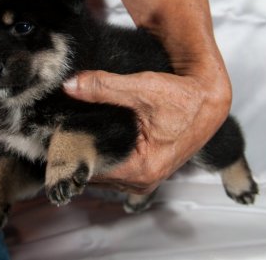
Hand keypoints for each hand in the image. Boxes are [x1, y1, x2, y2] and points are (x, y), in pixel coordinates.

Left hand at [63, 68, 230, 193]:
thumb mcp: (142, 88)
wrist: (207, 100)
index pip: (92, 168)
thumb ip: (104, 86)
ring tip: (79, 139)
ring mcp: (147, 180)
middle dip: (80, 155)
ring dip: (92, 159)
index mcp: (143, 168)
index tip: (59, 136)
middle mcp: (144, 180)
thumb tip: (72, 85)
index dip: (72, 151)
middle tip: (64, 134)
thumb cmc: (183, 98)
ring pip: (106, 176)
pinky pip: (116, 173)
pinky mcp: (149, 172)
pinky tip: (98, 145)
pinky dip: (105, 161)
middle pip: (97, 175)